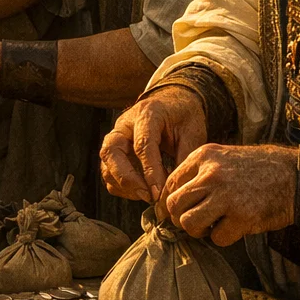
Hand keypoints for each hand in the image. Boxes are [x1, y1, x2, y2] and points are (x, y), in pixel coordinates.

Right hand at [99, 85, 207, 203]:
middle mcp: (124, 124)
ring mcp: (115, 136)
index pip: (142, 145)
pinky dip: (121, 186)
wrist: (173, 104)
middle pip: (111, 152)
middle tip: (147, 196)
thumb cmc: (184, 117)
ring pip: (106, 164)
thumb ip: (185, 157)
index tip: (159, 192)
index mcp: (147, 114)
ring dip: (123, 184)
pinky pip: (108, 172)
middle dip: (127, 178)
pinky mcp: (114, 150)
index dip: (150, 171)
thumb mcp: (193, 132)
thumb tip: (177, 188)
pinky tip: (142, 190)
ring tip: (147, 195)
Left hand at [164, 143, 296, 246]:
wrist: (296, 175)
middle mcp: (211, 174)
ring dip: (198, 230)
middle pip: (174, 204)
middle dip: (179, 218)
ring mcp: (226, 196)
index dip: (168, 202)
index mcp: (203, 156)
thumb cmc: (258, 169)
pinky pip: (217, 238)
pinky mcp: (243, 216)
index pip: (170, 183)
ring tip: (211, 226)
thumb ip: (198, 173)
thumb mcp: (223, 158)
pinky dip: (223, 238)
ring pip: (189, 223)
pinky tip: (234, 228)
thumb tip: (172, 199)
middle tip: (193, 222)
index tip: (170, 212)